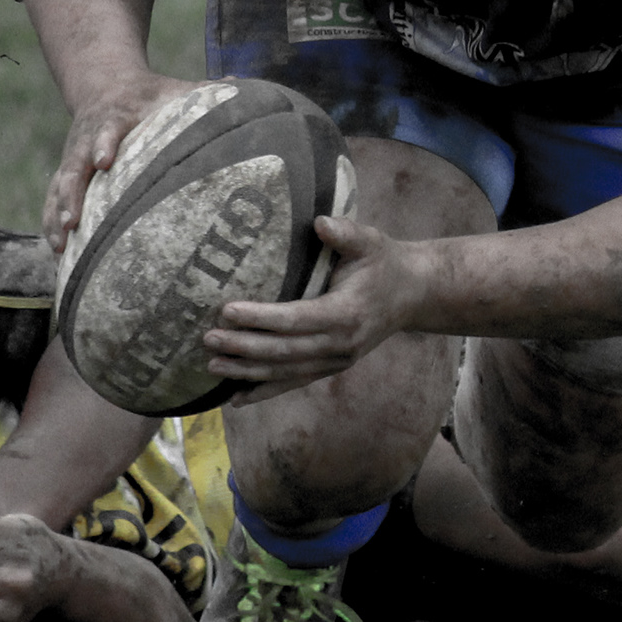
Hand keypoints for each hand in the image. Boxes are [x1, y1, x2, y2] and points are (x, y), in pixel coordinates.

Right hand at [44, 70, 194, 247]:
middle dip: (71, 193)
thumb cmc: (151, 95)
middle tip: (73, 220)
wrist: (105, 84)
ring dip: (58, 214)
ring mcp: (73, 156)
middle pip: (74, 166)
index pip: (107, 130)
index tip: (103, 161)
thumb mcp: (174, 89)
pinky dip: (51, 223)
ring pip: (59, 186)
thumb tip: (240, 86)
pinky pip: (53, 197)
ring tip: (59, 246)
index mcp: (115, 117)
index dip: (103, 144)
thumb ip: (205, 92)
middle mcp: (88, 138)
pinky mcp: (66, 171)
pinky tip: (56, 253)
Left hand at [201, 213, 422, 386]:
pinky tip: (236, 398)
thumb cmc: (384, 263)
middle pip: (285, 352)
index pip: (296, 319)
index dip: (261, 317)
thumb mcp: (370, 242)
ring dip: (247, 372)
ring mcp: (337, 360)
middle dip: (244, 347)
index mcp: (347, 313)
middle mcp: (341, 344)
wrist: (413, 294)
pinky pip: (294, 382)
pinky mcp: (332, 367)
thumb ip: (345, 233)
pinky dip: (265, 391)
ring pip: (286, 372)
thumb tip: (320, 223)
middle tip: (209, 338)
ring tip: (212, 365)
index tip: (227, 310)